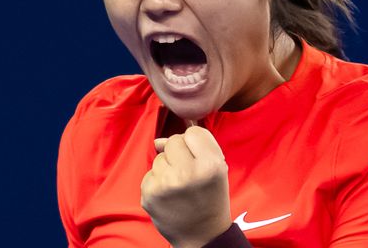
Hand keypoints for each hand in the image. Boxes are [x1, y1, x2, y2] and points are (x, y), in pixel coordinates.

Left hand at [141, 126, 231, 247]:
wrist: (202, 235)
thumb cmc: (211, 197)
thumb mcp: (218, 168)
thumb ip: (197, 145)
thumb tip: (158, 141)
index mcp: (210, 165)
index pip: (193, 133)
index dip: (196, 145)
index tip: (199, 160)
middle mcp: (187, 173)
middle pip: (173, 141)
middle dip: (179, 154)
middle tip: (189, 174)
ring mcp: (165, 184)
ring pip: (159, 158)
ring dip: (167, 168)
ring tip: (179, 187)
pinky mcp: (149, 194)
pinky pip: (149, 173)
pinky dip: (157, 182)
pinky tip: (168, 195)